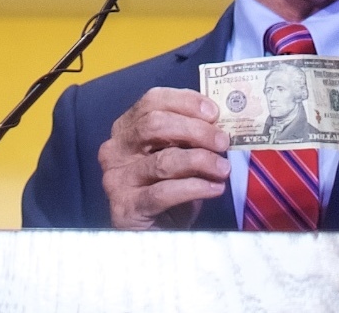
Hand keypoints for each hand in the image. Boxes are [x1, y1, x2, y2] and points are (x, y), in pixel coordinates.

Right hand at [98, 85, 229, 229]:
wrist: (152, 236)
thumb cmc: (167, 190)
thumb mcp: (177, 156)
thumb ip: (188, 137)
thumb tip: (219, 123)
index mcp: (126, 129)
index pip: (152, 101)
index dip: (185, 102)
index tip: (213, 113)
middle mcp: (115, 150)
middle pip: (154, 124)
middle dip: (196, 130)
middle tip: (223, 141)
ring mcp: (117, 179)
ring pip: (163, 160)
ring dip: (201, 161)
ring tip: (223, 168)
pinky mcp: (126, 207)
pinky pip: (164, 193)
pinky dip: (195, 188)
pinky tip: (214, 189)